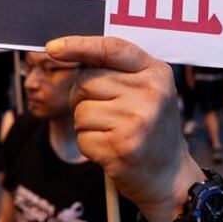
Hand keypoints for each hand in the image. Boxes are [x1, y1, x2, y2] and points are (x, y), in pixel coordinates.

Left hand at [47, 36, 204, 221]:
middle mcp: (150, 93)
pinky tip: (111, 150)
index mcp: (157, 72)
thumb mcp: (147, 91)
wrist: (170, 177)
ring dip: (87, 126)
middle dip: (83, 99)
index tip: (52, 47)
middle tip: (104, 114)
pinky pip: (82, 138)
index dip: (79, 45)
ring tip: (112, 133)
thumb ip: (117, 70)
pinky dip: (89, 146)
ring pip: (80, 111)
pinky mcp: (122, 146)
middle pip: (87, 82)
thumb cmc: (150, 129)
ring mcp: (137, 120)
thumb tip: (63, 49)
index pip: (112, 49)